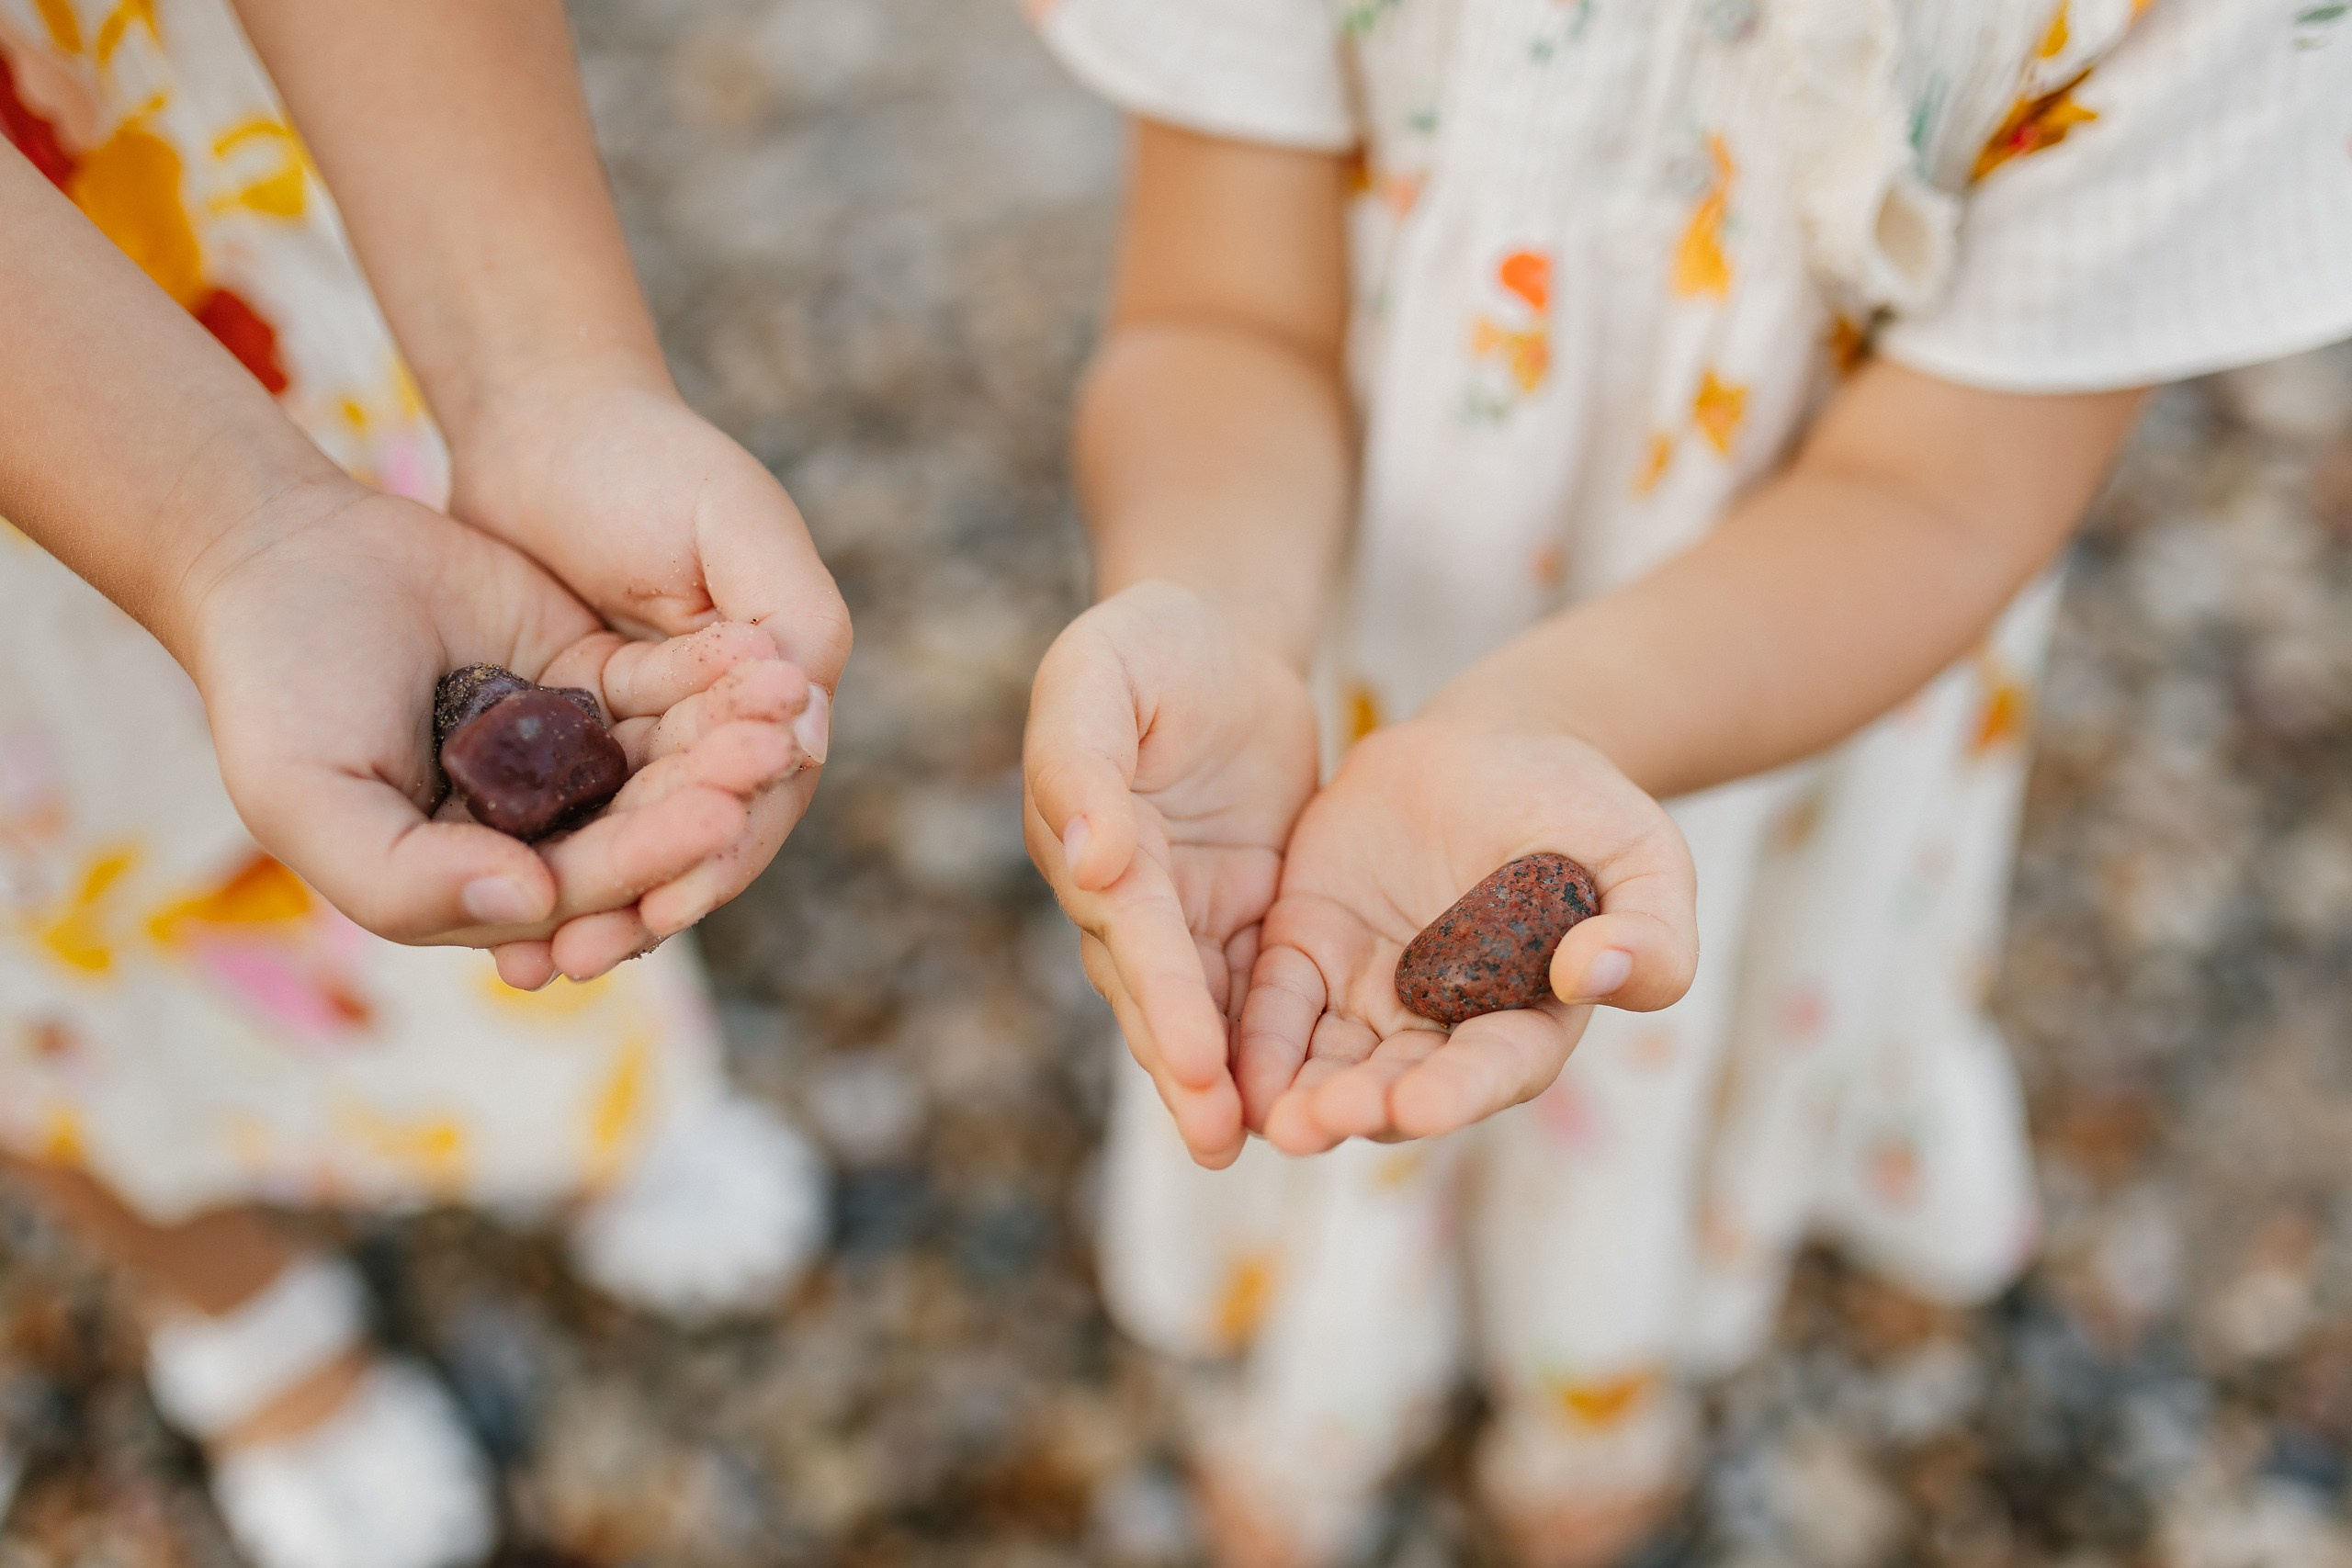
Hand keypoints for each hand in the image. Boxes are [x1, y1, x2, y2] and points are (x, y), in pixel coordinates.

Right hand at [186, 479, 808, 963]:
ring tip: (783, 707)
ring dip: (726, 743)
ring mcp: (565, 758)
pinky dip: (712, 678)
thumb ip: (407, 877)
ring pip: (665, 767)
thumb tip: (531, 904)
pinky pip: (665, 691)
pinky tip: (763, 657)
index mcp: (474, 886)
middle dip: (707, 800)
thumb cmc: (279, 691)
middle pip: (640, 833)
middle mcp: (532, 835)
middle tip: (770, 757)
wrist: (278, 553)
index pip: (579, 894)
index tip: (710, 826)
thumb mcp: (309, 801)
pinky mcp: (590, 683)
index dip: (646, 867)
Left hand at [447, 375, 850, 977]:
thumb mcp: (736, 524)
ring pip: (626, 841)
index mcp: (778, 686)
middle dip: (642, 901)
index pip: (759, 797)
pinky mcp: (573, 731)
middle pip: (690, 838)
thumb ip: (794, 619)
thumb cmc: (648, 459)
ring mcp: (642, 731)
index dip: (715, 856)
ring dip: (590, 903)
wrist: (541, 414)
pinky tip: (496, 907)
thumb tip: (810, 736)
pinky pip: (564, 816)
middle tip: (580, 955)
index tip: (664, 904)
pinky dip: (539, 860)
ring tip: (537, 964)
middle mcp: (718, 723)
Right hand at [1023, 583, 1320, 1167]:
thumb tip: (1088, 854)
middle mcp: (1132, 898)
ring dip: (1227, 1082)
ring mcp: (1190, 914)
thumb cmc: (1146, 644)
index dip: (1164, 997)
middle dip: (1189, 1072)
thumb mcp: (1101, 671)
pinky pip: (1266, 988)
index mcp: (1090, 839)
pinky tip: (1312, 1099)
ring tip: (1256, 1149)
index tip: (1195, 1061)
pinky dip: (1278, 1044)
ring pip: (1210, 1011)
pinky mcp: (1252, 914)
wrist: (1215, 638)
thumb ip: (1080, 757)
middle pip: (1162, 996)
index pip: (1133, 931)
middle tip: (1223, 1141)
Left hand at [1236, 714, 1697, 1153]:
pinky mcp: (1308, 949)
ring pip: (1328, 1062)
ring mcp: (1370, 994)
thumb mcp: (1642, 860)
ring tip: (1273, 1118)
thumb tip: (1598, 972)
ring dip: (1298, 1095)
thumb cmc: (1584, 808)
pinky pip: (1275, 1004)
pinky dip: (1254, 1038)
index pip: (1493, 1069)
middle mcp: (1443, 1028)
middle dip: (1360, 1107)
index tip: (1417, 1104)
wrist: (1497, 743)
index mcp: (1528, 1020)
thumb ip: (1649, 930)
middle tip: (1319, 1124)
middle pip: (1398, 1084)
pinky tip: (1228, 1066)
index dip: (1456, 1091)